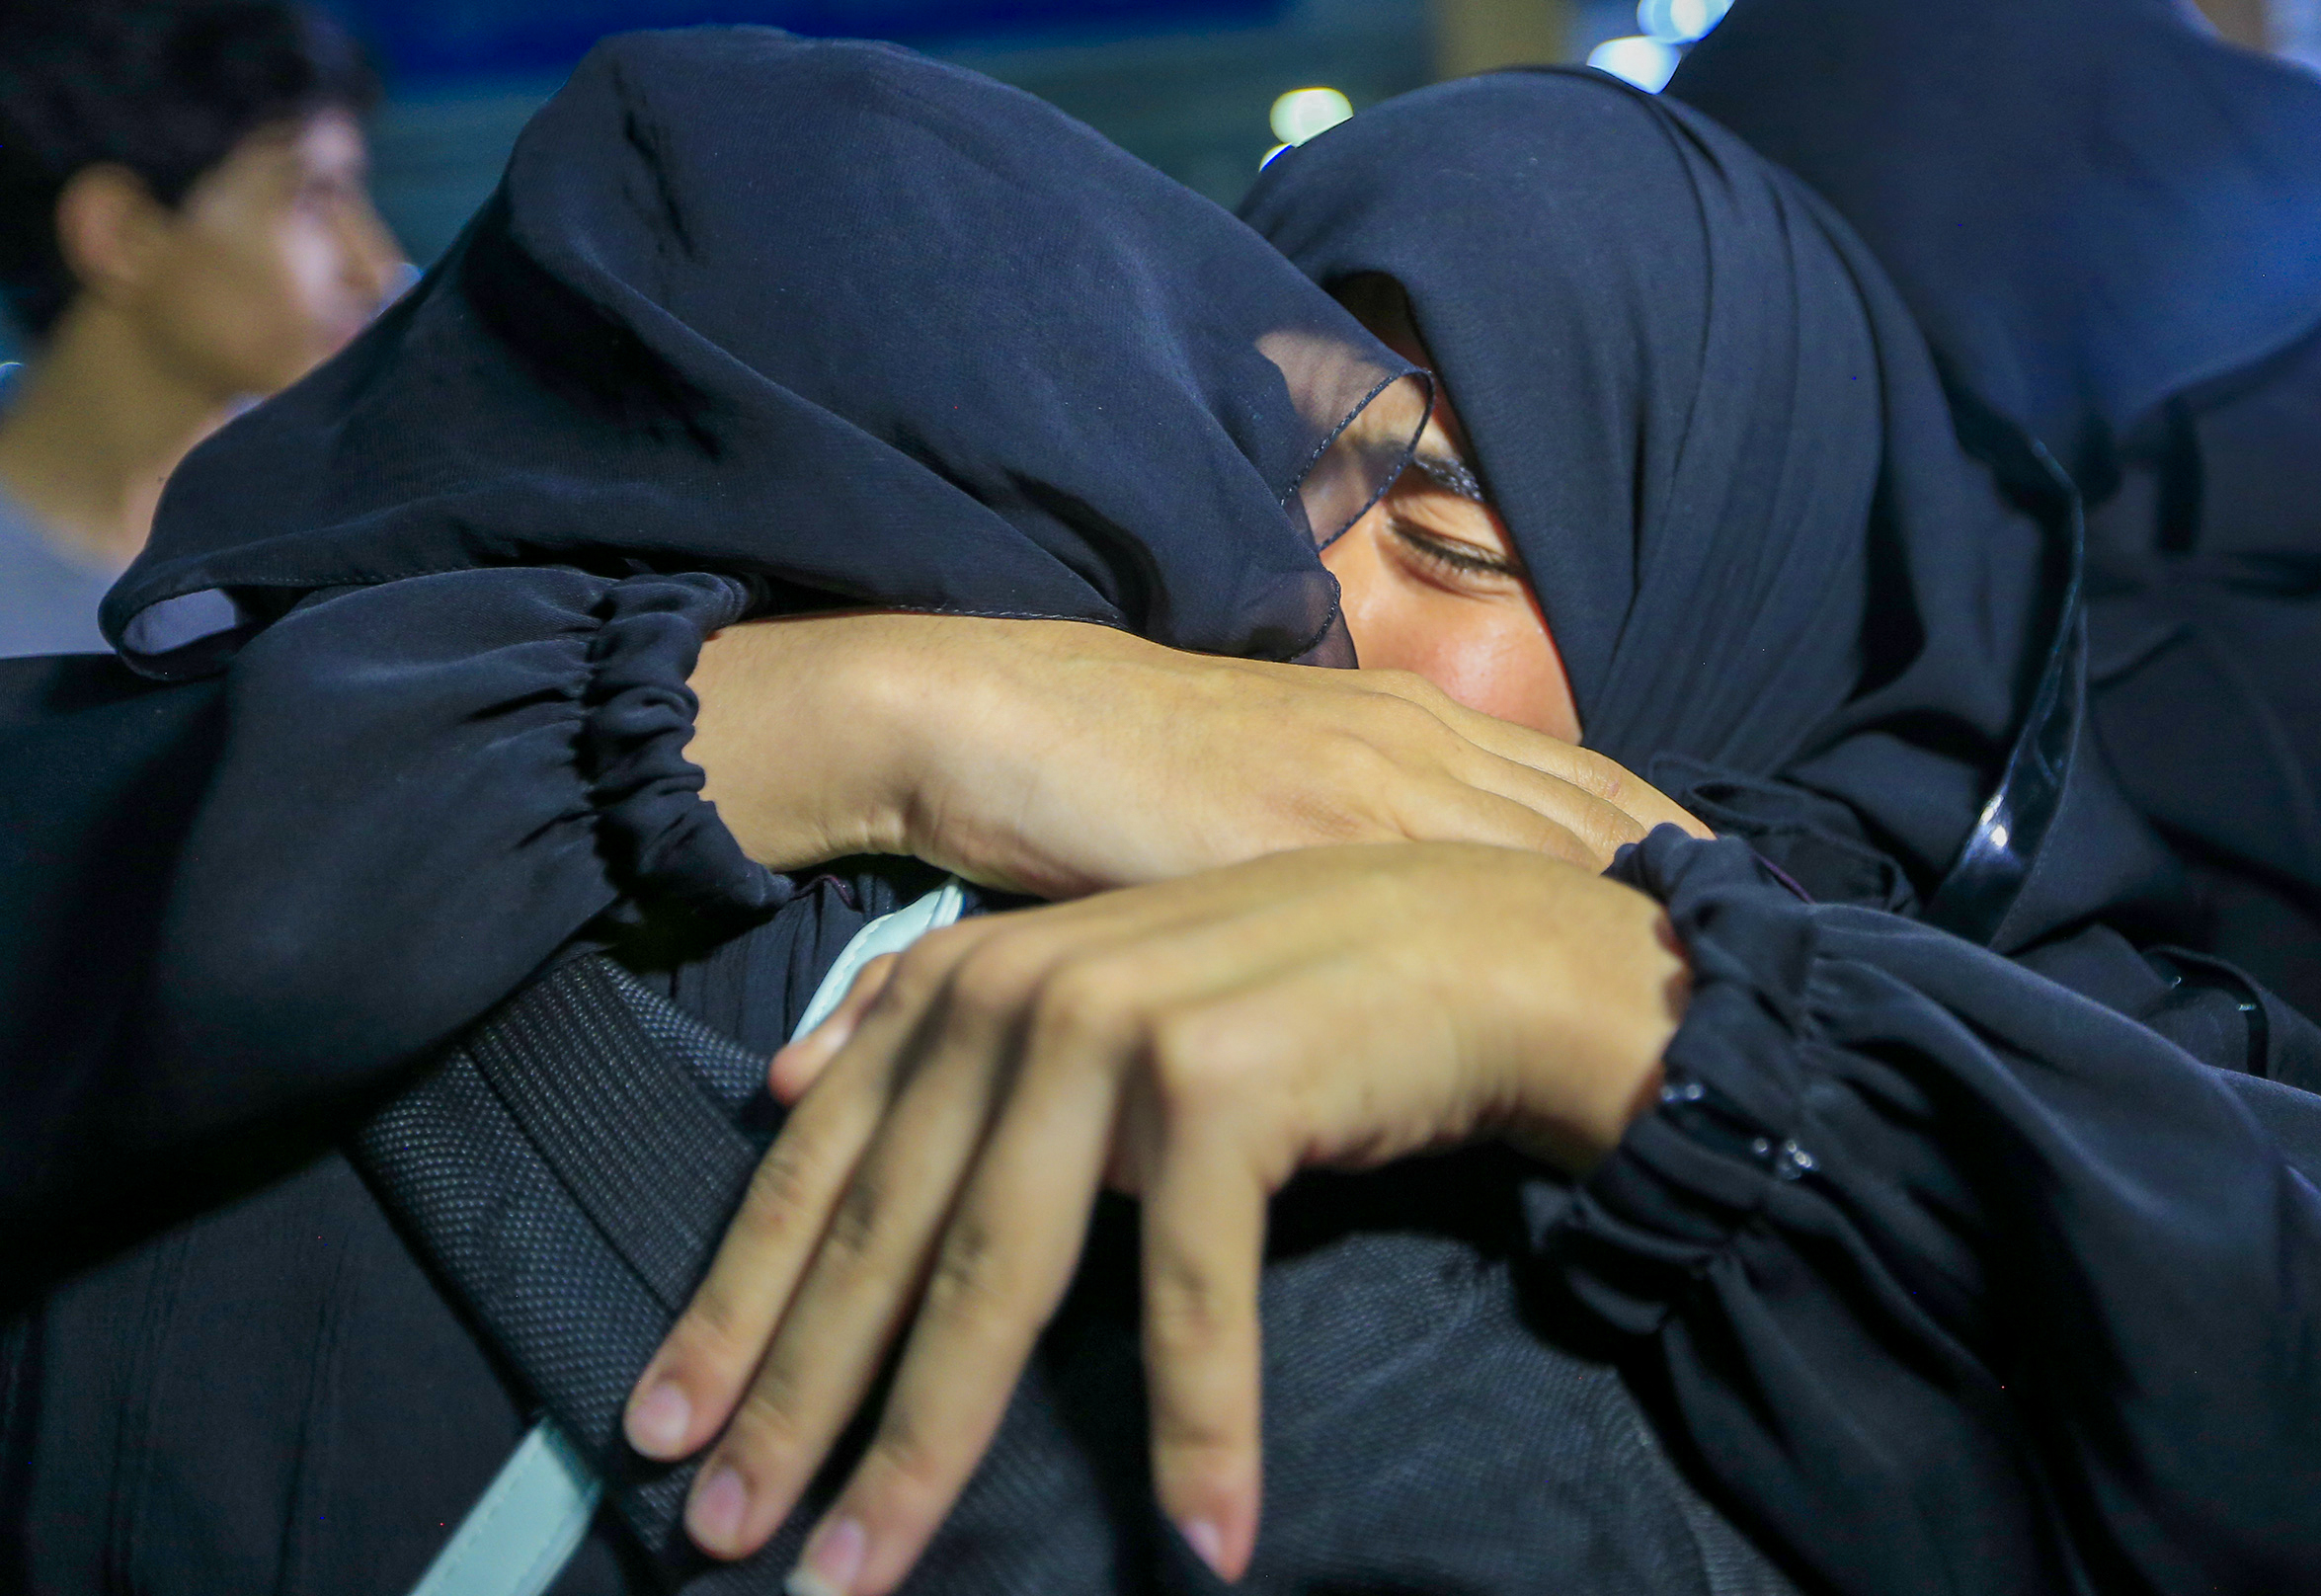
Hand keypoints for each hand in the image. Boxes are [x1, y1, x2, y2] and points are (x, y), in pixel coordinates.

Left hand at [621, 843, 1686, 1594]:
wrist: (1498, 949)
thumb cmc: (1302, 994)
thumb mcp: (1103, 991)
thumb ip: (960, 1033)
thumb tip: (792, 1088)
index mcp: (977, 978)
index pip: (820, 1165)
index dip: (735, 1308)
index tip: (661, 1440)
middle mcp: (1027, 990)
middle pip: (884, 1238)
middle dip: (796, 1406)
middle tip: (723, 1542)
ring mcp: (1123, 1030)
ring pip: (996, 1280)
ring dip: (927, 1449)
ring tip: (864, 1581)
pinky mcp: (1226, 1086)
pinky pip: (1190, 1293)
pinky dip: (1198, 1423)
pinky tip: (1204, 1535)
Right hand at [686, 612, 1704, 893]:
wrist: (998, 717)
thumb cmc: (1110, 775)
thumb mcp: (1259, 793)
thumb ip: (1346, 833)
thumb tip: (1409, 904)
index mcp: (1406, 723)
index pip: (1585, 784)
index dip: (1677, 840)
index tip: (1758, 901)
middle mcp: (1417, 734)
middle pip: (1605, 807)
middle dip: (1705, 873)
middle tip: (1800, 941)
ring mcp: (1378, 770)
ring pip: (1565, 833)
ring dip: (1662, 895)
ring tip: (1751, 963)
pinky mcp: (1320, 815)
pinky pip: (1473, 871)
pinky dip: (1562, 912)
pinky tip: (1619, 963)